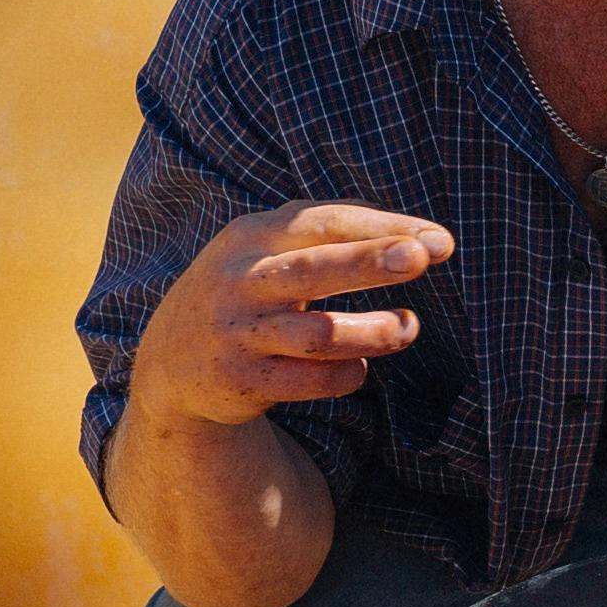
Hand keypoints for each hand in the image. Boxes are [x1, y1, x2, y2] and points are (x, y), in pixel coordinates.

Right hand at [138, 202, 451, 428]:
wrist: (168, 363)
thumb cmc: (245, 291)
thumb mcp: (265, 248)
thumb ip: (326, 233)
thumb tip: (415, 232)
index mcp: (252, 237)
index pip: (324, 224)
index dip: (383, 229)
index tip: (439, 242)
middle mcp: (241, 282)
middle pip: (312, 270)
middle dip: (368, 261)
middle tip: (420, 257)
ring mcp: (239, 334)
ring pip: (317, 334)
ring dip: (372, 331)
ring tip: (408, 327)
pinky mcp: (242, 382)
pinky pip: (307, 382)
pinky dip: (345, 375)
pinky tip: (361, 365)